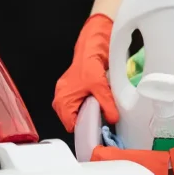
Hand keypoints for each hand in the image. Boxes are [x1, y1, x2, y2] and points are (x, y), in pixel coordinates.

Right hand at [53, 14, 118, 130]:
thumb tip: (112, 119)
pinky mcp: (73, 88)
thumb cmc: (89, 63)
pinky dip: (88, 103)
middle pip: (73, 119)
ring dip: (88, 111)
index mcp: (63, 100)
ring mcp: (66, 93)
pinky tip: (96, 99)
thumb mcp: (100, 86)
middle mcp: (61, 98)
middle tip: (99, 116)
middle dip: (86, 119)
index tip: (96, 127)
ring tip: (98, 106)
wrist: (91, 47)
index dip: (84, 127)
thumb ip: (107, 105)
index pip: (70, 125)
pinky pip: (79, 102)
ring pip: (77, 111)